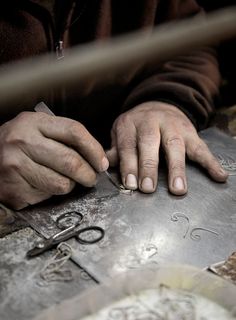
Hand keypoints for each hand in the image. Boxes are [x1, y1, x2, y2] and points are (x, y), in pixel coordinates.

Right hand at [0, 112, 108, 208]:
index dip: (94, 149)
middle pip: (71, 161)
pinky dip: (52, 193)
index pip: (74, 131)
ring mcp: (16, 165)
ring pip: (62, 183)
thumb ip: (62, 138)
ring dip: (71, 186)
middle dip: (89, 174)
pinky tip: (43, 186)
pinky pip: (47, 195)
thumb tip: (96, 158)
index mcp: (33, 122)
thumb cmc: (16, 146)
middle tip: (91, 178)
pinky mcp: (14, 188)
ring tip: (65, 181)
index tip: (102, 162)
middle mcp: (22, 141)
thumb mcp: (36, 130)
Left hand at [107, 102, 227, 193]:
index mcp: (131, 123)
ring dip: (177, 168)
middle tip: (148, 188)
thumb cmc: (136, 126)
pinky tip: (219, 176)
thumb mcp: (121, 132)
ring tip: (178, 189)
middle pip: (150, 143)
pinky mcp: (190, 132)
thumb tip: (105, 165)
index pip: (128, 145)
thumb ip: (115, 149)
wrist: (159, 104)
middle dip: (149, 167)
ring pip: (175, 145)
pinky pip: (202, 147)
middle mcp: (151, 121)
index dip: (128, 164)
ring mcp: (173, 125)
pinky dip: (211, 162)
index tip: (130, 184)